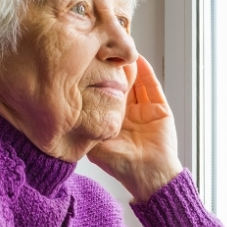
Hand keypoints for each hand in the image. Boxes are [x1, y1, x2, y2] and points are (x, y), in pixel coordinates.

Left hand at [88, 56, 182, 201]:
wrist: (149, 176)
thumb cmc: (121, 165)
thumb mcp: (95, 145)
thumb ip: (85, 129)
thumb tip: (67, 112)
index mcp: (112, 121)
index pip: (103, 94)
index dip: (97, 80)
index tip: (88, 65)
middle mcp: (127, 114)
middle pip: (120, 85)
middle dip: (112, 69)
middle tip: (104, 51)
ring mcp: (144, 110)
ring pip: (136, 83)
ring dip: (128, 67)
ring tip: (119, 51)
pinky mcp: (159, 109)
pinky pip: (152, 87)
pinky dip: (146, 72)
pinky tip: (138, 60)